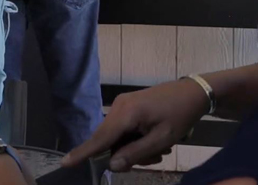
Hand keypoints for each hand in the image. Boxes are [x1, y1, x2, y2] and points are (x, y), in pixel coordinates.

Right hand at [63, 79, 207, 172]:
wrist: (192, 93)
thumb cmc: (180, 116)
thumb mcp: (162, 139)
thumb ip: (135, 153)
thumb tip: (111, 165)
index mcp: (126, 113)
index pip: (100, 138)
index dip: (83, 152)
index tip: (65, 163)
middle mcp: (119, 107)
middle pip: (110, 141)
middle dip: (128, 154)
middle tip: (155, 157)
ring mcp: (123, 105)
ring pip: (118, 137)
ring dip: (136, 149)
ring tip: (161, 149)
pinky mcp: (128, 106)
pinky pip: (124, 130)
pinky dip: (136, 140)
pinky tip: (155, 141)